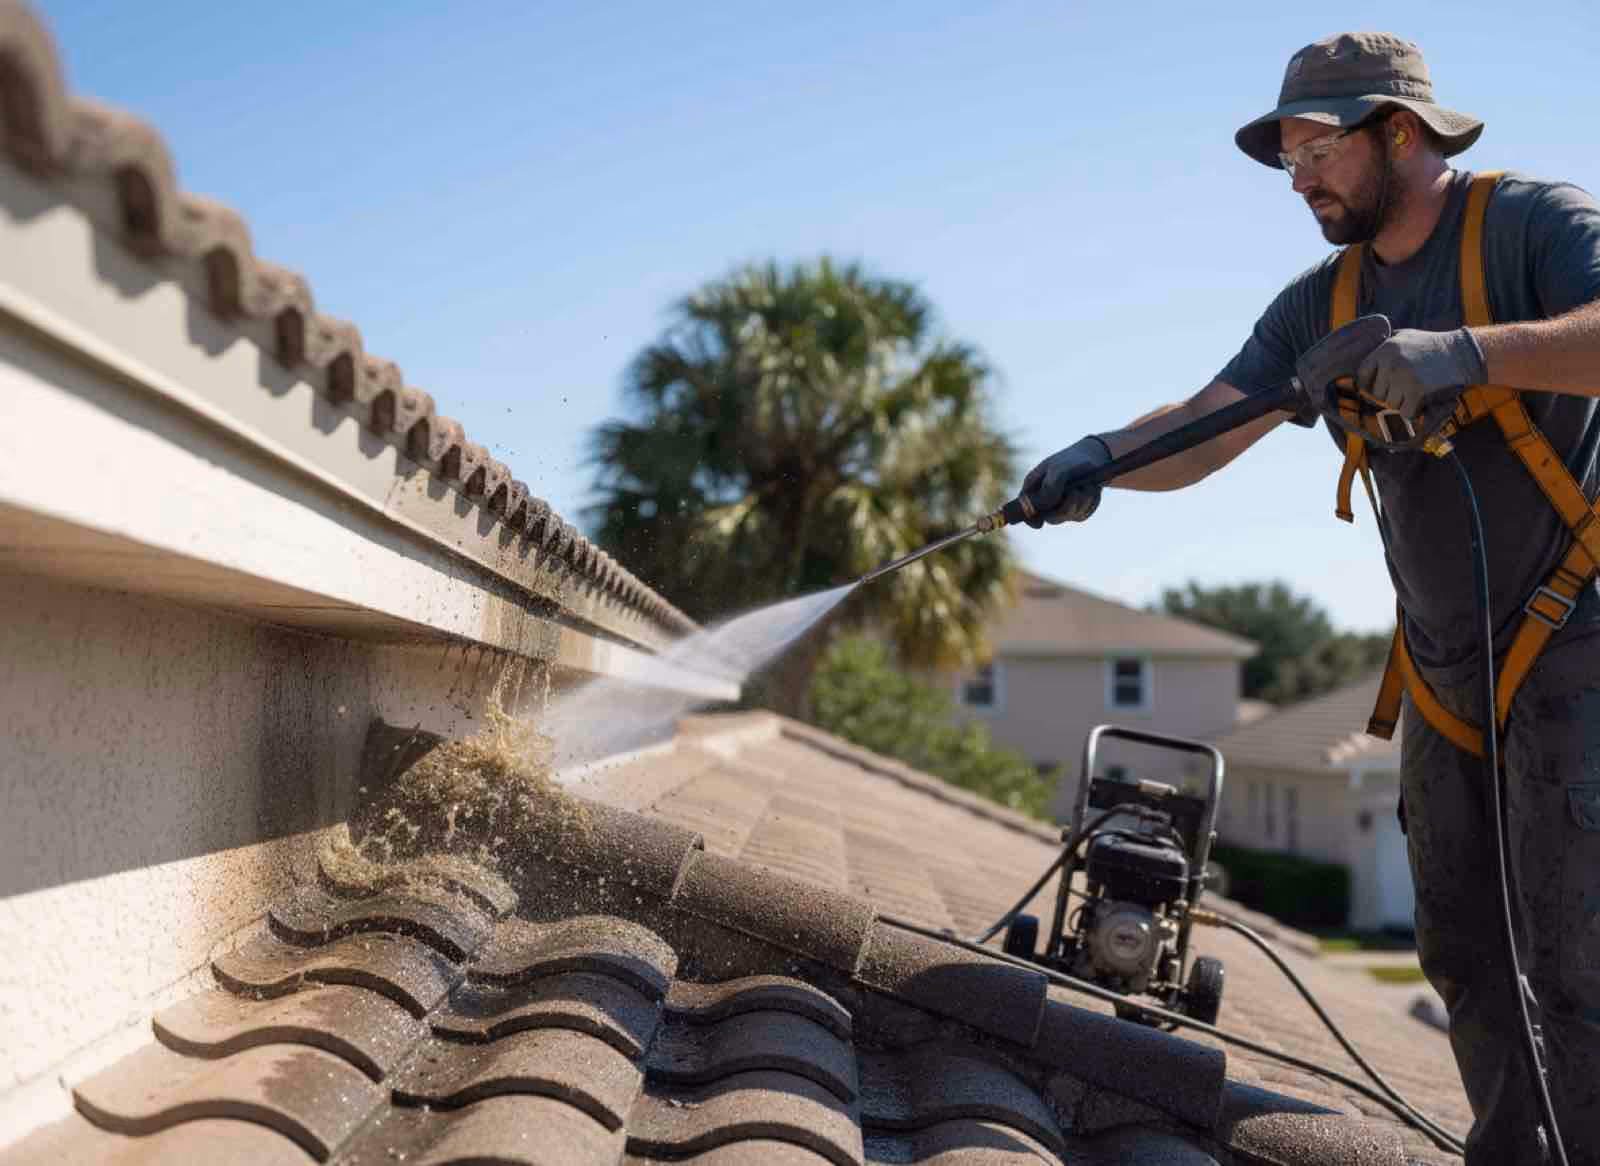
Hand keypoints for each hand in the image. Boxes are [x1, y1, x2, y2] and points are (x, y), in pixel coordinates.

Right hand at [1020, 436, 1111, 526]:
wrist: (1092, 459)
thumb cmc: (1070, 461)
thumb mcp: (1058, 468)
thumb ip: (1050, 486)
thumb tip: (1046, 503)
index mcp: (1034, 489)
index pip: (1024, 509)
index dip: (1030, 519)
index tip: (1038, 524)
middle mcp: (1046, 502)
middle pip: (1051, 518)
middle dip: (1067, 506)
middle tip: (1076, 491)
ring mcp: (1062, 508)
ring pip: (1070, 514)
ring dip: (1082, 499)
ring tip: (1087, 484)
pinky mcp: (1077, 511)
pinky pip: (1084, 512)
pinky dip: (1090, 500)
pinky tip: (1091, 488)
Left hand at [1355, 327, 1485, 417]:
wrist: (1463, 354)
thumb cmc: (1432, 345)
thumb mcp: (1405, 336)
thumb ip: (1384, 346)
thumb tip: (1361, 360)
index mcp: (1385, 349)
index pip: (1363, 374)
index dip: (1370, 383)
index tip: (1381, 385)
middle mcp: (1391, 363)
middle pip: (1376, 393)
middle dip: (1389, 393)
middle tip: (1406, 386)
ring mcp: (1403, 377)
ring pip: (1390, 404)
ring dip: (1403, 402)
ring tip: (1417, 389)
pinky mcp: (1418, 391)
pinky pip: (1405, 413)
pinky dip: (1414, 411)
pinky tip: (1423, 400)